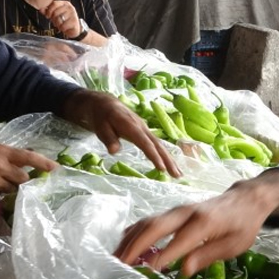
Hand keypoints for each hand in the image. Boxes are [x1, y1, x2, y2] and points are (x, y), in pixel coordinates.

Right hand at [0, 142, 56, 199]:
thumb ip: (5, 154)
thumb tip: (27, 156)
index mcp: (0, 151)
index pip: (28, 157)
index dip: (43, 163)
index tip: (55, 168)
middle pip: (23, 178)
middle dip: (21, 180)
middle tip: (11, 178)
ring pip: (11, 189)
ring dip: (7, 187)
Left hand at [43, 0, 84, 39]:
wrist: (74, 29)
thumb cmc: (64, 21)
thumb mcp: (55, 15)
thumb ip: (48, 12)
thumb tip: (40, 9)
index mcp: (64, 3)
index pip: (54, 3)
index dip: (49, 11)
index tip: (48, 16)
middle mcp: (69, 7)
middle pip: (55, 12)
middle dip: (54, 19)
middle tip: (57, 22)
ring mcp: (73, 14)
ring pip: (59, 19)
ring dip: (58, 24)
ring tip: (61, 25)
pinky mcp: (75, 21)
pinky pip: (63, 25)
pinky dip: (62, 28)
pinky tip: (65, 28)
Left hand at [60, 89, 180, 177]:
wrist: (104, 103)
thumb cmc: (101, 116)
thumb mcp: (100, 127)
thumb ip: (108, 138)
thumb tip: (114, 151)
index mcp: (131, 126)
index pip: (145, 143)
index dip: (154, 156)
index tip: (162, 168)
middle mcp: (142, 127)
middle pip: (157, 145)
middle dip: (168, 160)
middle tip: (177, 175)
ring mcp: (144, 129)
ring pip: (159, 145)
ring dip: (169, 159)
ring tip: (178, 174)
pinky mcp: (144, 132)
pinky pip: (156, 144)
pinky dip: (164, 155)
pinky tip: (169, 164)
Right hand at [114, 170, 278, 276]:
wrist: (245, 199)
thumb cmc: (242, 225)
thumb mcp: (234, 245)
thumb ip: (208, 255)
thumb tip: (183, 271)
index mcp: (204, 222)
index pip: (178, 241)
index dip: (161, 257)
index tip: (146, 273)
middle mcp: (186, 212)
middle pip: (154, 227)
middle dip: (134, 246)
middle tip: (119, 265)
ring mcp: (177, 210)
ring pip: (147, 222)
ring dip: (129, 239)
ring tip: (115, 258)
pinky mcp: (173, 211)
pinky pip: (149, 220)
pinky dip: (134, 232)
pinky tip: (123, 244)